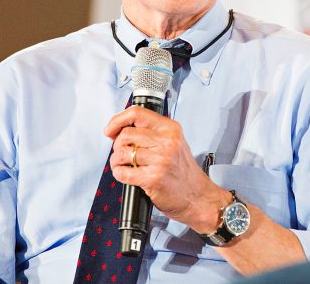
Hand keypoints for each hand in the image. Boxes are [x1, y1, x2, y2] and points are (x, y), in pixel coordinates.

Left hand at [104, 106, 230, 233]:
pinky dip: (119, 173)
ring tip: (124, 165)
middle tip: (122, 153)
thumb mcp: (175, 143)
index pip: (137, 113)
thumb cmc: (185, 173)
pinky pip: (123, 172)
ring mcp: (161, 160)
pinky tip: (126, 174)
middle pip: (126, 134)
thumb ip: (154, 133)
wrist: (199, 197)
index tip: (110, 129)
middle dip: (117, 145)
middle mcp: (167, 142)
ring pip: (122, 152)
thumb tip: (122, 129)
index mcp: (171, 129)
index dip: (118, 120)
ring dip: (117, 161)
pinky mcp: (153, 178)